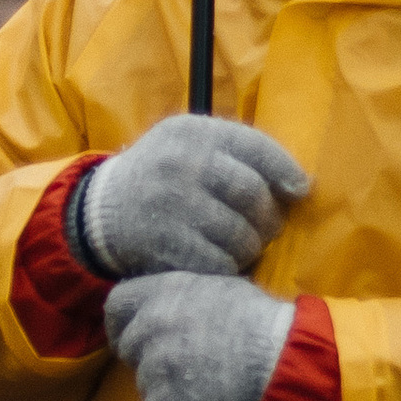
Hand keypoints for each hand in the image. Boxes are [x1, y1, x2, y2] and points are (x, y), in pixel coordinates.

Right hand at [75, 114, 309, 279]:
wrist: (101, 209)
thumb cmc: (162, 174)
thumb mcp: (190, 143)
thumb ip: (238, 152)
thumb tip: (298, 183)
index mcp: (194, 133)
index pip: (256, 147)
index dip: (285, 170)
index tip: (299, 190)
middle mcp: (183, 164)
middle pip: (254, 195)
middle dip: (269, 218)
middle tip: (265, 229)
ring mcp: (173, 206)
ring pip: (241, 235)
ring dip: (249, 247)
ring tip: (238, 245)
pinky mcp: (166, 245)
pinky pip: (219, 264)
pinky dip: (226, 267)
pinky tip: (217, 260)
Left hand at [105, 272, 295, 400]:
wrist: (283, 364)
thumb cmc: (263, 325)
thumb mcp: (220, 289)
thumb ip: (183, 299)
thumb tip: (171, 308)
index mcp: (164, 292)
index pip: (117, 304)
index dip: (124, 323)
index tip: (135, 337)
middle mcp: (151, 327)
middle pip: (130, 349)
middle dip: (150, 359)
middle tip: (185, 367)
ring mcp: (155, 370)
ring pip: (145, 387)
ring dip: (167, 391)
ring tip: (206, 388)